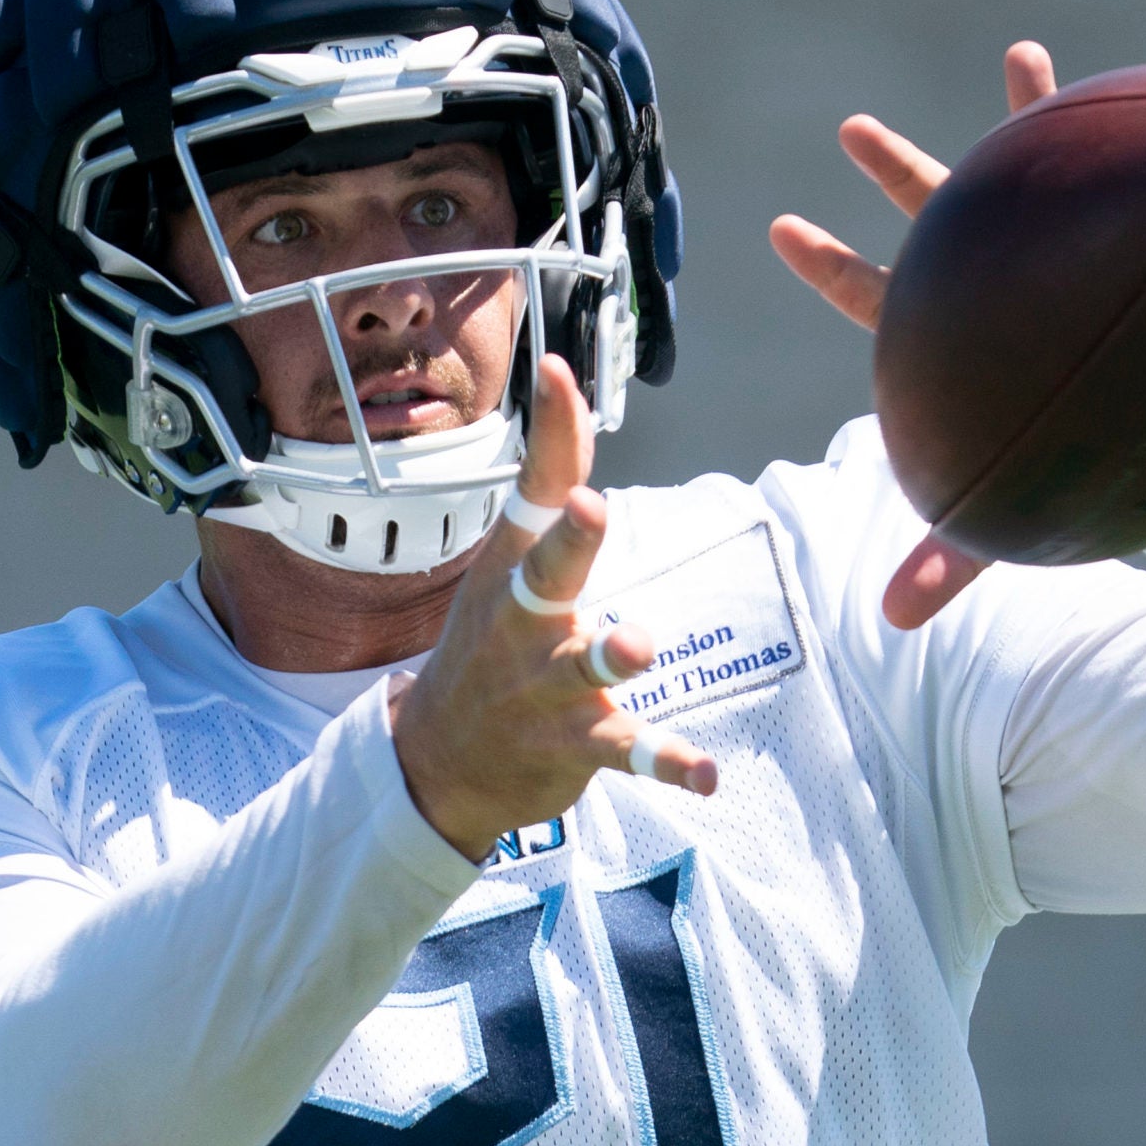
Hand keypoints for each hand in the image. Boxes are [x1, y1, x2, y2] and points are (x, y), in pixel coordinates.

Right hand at [390, 356, 717, 860]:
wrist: (439, 761)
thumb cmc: (491, 640)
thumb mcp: (507, 560)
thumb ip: (549, 480)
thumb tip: (566, 382)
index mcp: (512, 571)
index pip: (533, 491)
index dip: (552, 434)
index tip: (558, 371)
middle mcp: (524, 623)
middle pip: (547, 575)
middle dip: (570, 542)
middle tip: (592, 508)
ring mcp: (546, 687)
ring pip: (585, 668)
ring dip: (611, 653)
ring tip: (637, 644)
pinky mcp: (574, 744)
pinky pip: (624, 752)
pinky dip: (666, 762)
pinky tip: (705, 774)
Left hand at [770, 41, 1058, 630]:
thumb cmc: (1098, 481)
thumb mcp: (1013, 521)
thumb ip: (951, 558)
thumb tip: (891, 624)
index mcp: (966, 342)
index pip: (883, 303)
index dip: (832, 267)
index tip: (780, 226)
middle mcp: (1008, 290)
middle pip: (937, 227)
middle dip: (895, 176)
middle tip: (850, 129)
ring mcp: (1064, 257)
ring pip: (1015, 182)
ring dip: (990, 128)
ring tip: (1015, 61)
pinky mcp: (1123, 235)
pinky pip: (1097, 163)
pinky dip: (1067, 114)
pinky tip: (1033, 67)